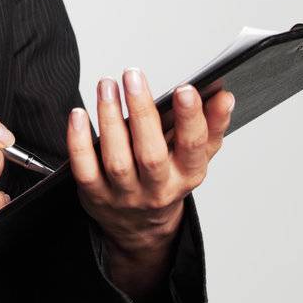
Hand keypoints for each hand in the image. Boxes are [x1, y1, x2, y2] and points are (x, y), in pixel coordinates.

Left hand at [67, 70, 234, 260]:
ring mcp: (124, 195)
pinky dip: (79, 141)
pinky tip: (79, 115)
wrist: (141, 226)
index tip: (186, 89)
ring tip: (107, 86)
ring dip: (110, 119)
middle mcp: (157, 188)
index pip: (193, 146)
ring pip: (116, 160)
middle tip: (133, 76)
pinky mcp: (95, 196)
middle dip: (142, 112)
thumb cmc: (169, 178)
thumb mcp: (195, 156)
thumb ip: (211, 125)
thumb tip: (223, 96)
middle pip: (150, 154)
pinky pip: (85, 169)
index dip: (191, 119)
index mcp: (187, 175)